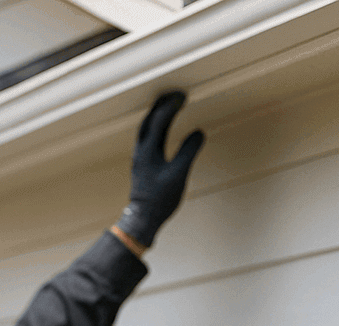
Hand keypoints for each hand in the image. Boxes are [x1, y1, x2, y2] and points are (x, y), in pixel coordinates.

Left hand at [115, 91, 204, 246]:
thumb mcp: (179, 174)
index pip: (159, 120)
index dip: (171, 106)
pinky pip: (148, 136)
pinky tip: (164, 126)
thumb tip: (198, 132)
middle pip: (149, 119)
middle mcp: (141, 150)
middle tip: (177, 94)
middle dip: (162, 104)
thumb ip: (188, 151)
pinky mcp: (143, 163)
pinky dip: (157, 125)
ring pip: (147, 127)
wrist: (143, 218)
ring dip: (158, 113)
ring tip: (171, 104)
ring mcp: (140, 156)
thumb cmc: (160, 199)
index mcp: (148, 150)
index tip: (183, 95)